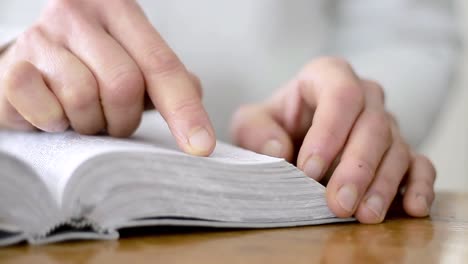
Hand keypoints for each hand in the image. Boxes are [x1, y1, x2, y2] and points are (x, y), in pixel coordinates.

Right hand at [0, 0, 215, 155]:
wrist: (32, 65)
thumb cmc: (91, 68)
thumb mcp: (134, 64)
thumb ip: (168, 80)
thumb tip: (195, 109)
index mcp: (118, 10)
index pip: (161, 64)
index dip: (184, 109)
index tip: (201, 147)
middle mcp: (77, 13)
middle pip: (123, 84)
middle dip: (125, 118)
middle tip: (114, 121)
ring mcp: (40, 37)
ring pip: (84, 98)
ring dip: (92, 123)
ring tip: (85, 115)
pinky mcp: (13, 67)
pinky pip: (48, 111)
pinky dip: (57, 123)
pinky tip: (56, 114)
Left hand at [230, 57, 435, 223]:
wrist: (292, 136)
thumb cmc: (273, 126)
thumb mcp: (251, 123)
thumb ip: (255, 129)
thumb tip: (278, 151)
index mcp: (326, 76)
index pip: (340, 95)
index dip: (328, 132)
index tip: (308, 170)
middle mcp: (363, 95)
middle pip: (372, 125)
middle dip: (356, 168)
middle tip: (338, 203)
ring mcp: (385, 123)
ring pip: (395, 148)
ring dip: (382, 184)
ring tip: (365, 215)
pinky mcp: (399, 150)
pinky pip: (420, 164)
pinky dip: (419, 185)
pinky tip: (412, 208)